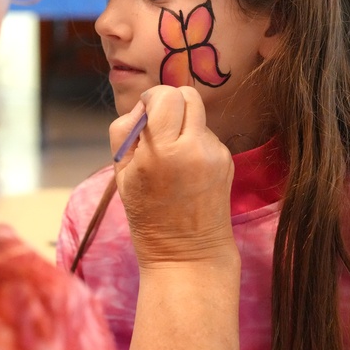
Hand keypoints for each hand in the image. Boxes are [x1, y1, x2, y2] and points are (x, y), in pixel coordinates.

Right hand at [111, 85, 235, 267]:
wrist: (187, 254)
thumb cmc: (147, 215)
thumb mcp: (121, 173)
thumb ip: (126, 131)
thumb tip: (144, 107)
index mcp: (163, 150)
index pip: (165, 95)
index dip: (151, 99)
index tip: (145, 114)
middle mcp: (194, 148)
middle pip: (188, 95)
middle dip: (170, 103)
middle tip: (159, 126)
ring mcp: (215, 154)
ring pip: (198, 115)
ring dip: (183, 123)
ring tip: (172, 155)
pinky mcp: (227, 161)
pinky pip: (207, 136)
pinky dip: (194, 142)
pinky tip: (187, 169)